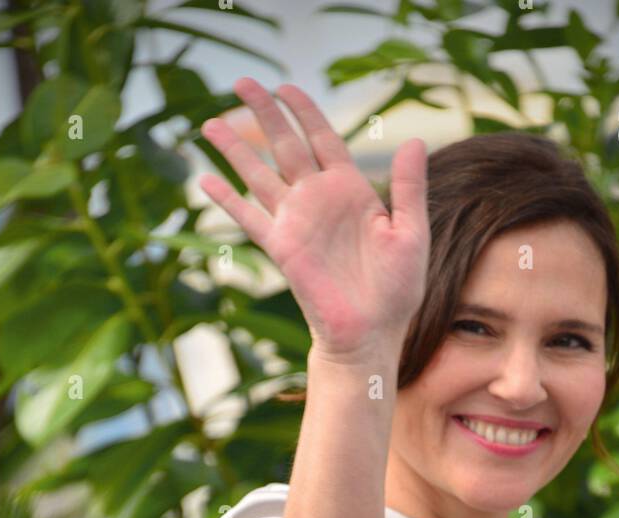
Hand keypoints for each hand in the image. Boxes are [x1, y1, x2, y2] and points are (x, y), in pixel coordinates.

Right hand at [199, 78, 429, 358]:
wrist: (372, 333)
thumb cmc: (396, 290)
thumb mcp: (411, 233)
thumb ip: (409, 188)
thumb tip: (413, 140)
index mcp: (350, 190)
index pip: (322, 138)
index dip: (304, 111)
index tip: (285, 86)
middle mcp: (318, 200)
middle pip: (285, 145)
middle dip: (264, 114)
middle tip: (242, 82)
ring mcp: (296, 222)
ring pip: (259, 175)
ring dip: (235, 149)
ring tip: (210, 124)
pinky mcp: (281, 247)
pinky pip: (249, 218)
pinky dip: (227, 200)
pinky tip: (205, 180)